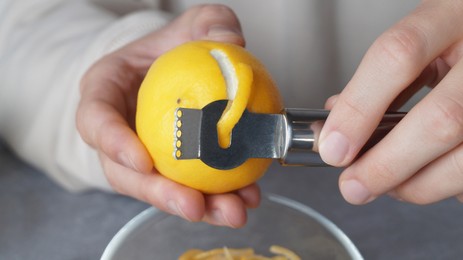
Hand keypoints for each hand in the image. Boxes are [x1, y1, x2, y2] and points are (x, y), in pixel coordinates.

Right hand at [76, 4, 257, 226]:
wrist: (182, 67)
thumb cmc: (176, 45)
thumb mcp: (193, 24)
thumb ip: (210, 25)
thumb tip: (232, 45)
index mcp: (106, 92)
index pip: (95, 120)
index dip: (113, 143)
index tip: (143, 162)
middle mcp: (118, 132)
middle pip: (126, 173)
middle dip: (160, 194)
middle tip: (195, 206)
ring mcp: (143, 154)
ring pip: (161, 189)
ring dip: (197, 205)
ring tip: (233, 211)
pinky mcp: (171, 168)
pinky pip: (190, 187)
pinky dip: (217, 196)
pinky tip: (247, 197)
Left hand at [319, 0, 462, 204]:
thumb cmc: (460, 35)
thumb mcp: (422, 37)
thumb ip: (381, 78)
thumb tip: (336, 126)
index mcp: (452, 13)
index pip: (398, 56)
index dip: (359, 108)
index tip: (333, 147)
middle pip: (440, 119)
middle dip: (387, 165)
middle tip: (354, 185)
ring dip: (419, 184)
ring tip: (391, 185)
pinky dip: (451, 184)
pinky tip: (434, 174)